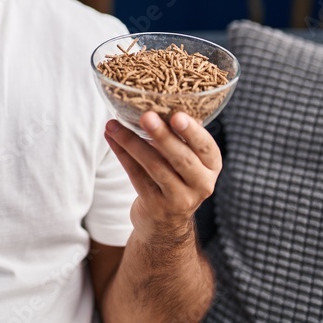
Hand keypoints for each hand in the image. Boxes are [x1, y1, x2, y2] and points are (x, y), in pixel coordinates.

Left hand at [104, 111, 220, 241]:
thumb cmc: (174, 177)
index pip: (206, 147)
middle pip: (182, 158)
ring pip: (155, 167)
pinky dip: (122, 154)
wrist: (165, 223)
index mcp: (211, 166)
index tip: (177, 115)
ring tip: (113, 124)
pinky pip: (136, 175)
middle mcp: (201, 184)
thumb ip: (177, 135)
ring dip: (131, 142)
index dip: (193, 132)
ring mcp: (179, 198)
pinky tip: (111, 137)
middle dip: (163, 136)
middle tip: (146, 116)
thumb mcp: (185, 158)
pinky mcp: (156, 206)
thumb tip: (153, 99)